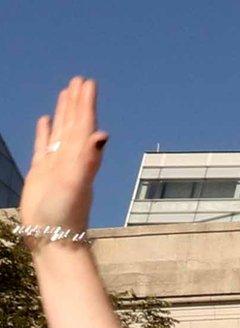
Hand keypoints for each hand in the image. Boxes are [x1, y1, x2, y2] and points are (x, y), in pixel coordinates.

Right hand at [20, 77, 108, 236]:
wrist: (53, 239)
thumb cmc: (65, 214)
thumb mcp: (76, 182)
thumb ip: (88, 159)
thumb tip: (102, 135)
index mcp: (79, 158)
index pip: (83, 124)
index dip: (85, 103)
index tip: (87, 83)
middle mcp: (70, 159)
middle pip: (74, 123)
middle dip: (77, 102)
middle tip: (80, 80)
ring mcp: (56, 165)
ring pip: (61, 132)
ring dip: (64, 112)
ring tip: (66, 93)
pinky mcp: (41, 174)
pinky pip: (44, 146)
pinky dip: (46, 132)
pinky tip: (45, 121)